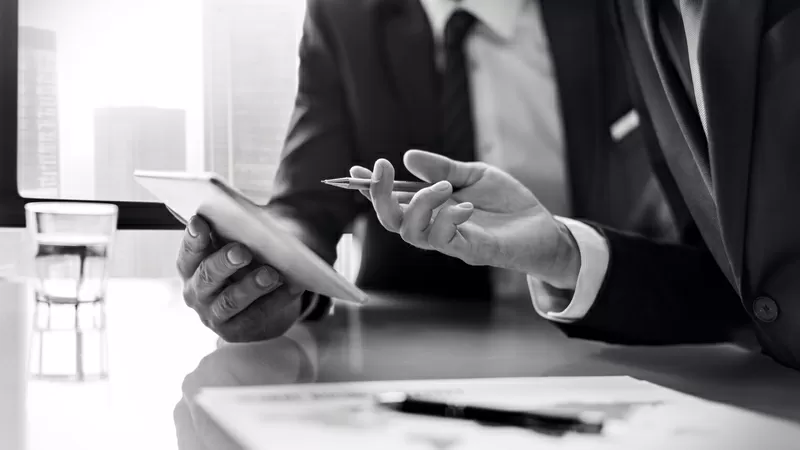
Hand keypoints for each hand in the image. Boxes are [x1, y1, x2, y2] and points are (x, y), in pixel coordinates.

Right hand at [176, 216, 305, 341]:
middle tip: (242, 251)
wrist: (256, 306)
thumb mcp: (236, 250)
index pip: (188, 252)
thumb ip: (240, 235)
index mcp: (191, 268)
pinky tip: (291, 287)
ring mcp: (212, 314)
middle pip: (207, 277)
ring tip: (270, 274)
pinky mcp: (233, 331)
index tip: (200, 223)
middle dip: (224, 263)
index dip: (193, 239)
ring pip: (230, 301)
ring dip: (250, 286)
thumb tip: (268, 221)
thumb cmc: (243, 268)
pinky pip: (255, 315)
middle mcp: (196, 292)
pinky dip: (275, 300)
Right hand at [352, 150, 580, 289]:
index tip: (356, 169)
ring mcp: (451, 241)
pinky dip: (448, 219)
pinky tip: (465, 206)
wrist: (542, 227)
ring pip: (412, 233)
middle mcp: (434, 226)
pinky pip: (446, 241)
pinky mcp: (471, 251)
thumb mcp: (474, 175)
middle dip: (379, 197)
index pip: (393, 200)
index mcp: (432, 207)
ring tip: (443, 186)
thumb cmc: (506, 204)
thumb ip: (443, 168)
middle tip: (382, 170)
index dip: (371, 187)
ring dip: (420, 204)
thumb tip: (408, 156)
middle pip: (392, 221)